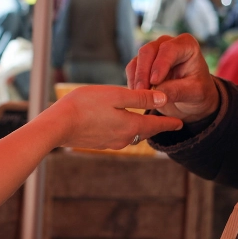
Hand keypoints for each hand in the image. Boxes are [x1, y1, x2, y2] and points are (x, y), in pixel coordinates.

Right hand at [45, 85, 182, 149]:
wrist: (57, 125)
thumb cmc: (85, 105)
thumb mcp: (116, 96)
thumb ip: (141, 98)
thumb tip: (163, 99)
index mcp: (131, 126)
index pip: (157, 125)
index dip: (169, 123)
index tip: (180, 123)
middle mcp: (124, 139)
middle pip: (145, 131)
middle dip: (154, 125)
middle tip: (163, 119)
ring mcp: (110, 143)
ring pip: (131, 134)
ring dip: (137, 126)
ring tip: (141, 118)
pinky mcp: (98, 143)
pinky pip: (117, 135)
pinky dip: (122, 128)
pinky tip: (117, 121)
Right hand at [125, 34, 218, 122]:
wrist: (191, 100)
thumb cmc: (198, 92)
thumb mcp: (195, 93)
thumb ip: (178, 91)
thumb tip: (157, 93)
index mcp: (186, 45)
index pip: (169, 49)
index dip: (160, 64)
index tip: (155, 81)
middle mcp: (168, 43)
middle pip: (148, 51)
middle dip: (144, 72)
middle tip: (142, 91)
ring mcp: (153, 51)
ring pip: (138, 60)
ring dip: (137, 78)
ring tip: (140, 96)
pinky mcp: (142, 62)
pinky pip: (131, 69)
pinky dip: (132, 81)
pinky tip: (137, 94)